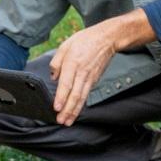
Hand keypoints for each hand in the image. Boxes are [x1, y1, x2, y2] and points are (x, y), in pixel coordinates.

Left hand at [50, 9, 156, 125]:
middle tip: (61, 121)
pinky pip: (86, 95)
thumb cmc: (85, 40)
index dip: (61, 98)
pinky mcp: (94, 80)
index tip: (56, 108)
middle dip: (67, 110)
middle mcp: (82, 73)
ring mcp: (90, 78)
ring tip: (68, 121)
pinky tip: (75, 111)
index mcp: (72, 64)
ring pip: (82, 98)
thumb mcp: (65, 46)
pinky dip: (80, 105)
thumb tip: (53, 78)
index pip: (66, 84)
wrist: (106, 39)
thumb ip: (56, 62)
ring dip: (74, 111)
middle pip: (75, 95)